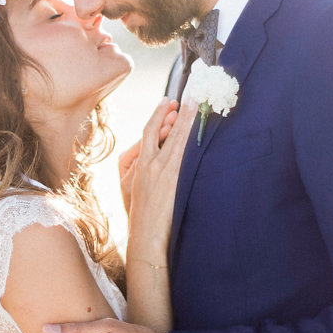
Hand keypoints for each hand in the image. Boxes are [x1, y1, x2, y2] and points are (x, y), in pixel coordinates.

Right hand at [128, 96, 196, 255]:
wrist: (146, 236)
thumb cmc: (138, 214)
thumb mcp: (130, 188)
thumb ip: (138, 168)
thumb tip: (148, 153)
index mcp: (139, 164)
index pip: (148, 131)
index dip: (157, 114)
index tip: (166, 102)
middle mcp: (152, 165)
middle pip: (166, 131)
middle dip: (178, 112)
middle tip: (189, 96)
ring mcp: (166, 173)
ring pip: (178, 140)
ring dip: (188, 121)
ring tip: (197, 105)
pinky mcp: (177, 182)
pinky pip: (186, 156)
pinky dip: (193, 141)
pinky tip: (201, 131)